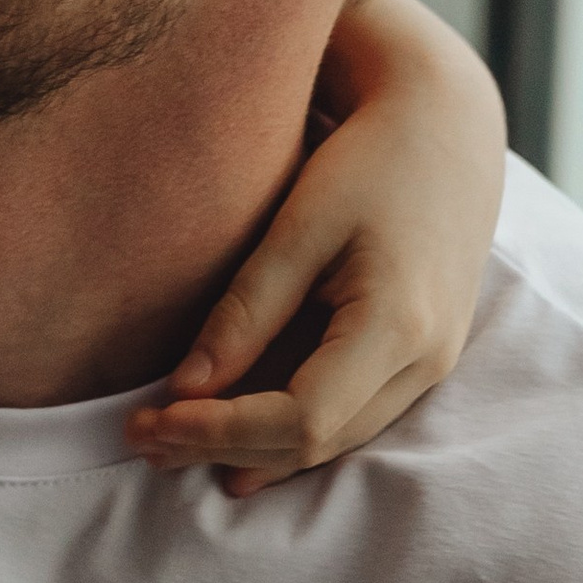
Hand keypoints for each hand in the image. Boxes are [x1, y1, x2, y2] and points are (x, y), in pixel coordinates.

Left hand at [127, 0, 502, 498]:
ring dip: (247, 452)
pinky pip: (348, 420)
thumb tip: (184, 390)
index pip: (301, 418)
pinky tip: (231, 453)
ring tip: (167, 444)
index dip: (220, 430)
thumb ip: (245, 311)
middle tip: (139, 438)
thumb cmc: (369, 162)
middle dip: (220, 447)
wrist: (444, 129)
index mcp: (399, 325)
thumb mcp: (299, 227)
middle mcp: (426, 360)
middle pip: (313, 442)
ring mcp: (431, 366)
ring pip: (331, 442)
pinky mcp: (419, 359)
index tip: (150, 422)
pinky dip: (284, 436)